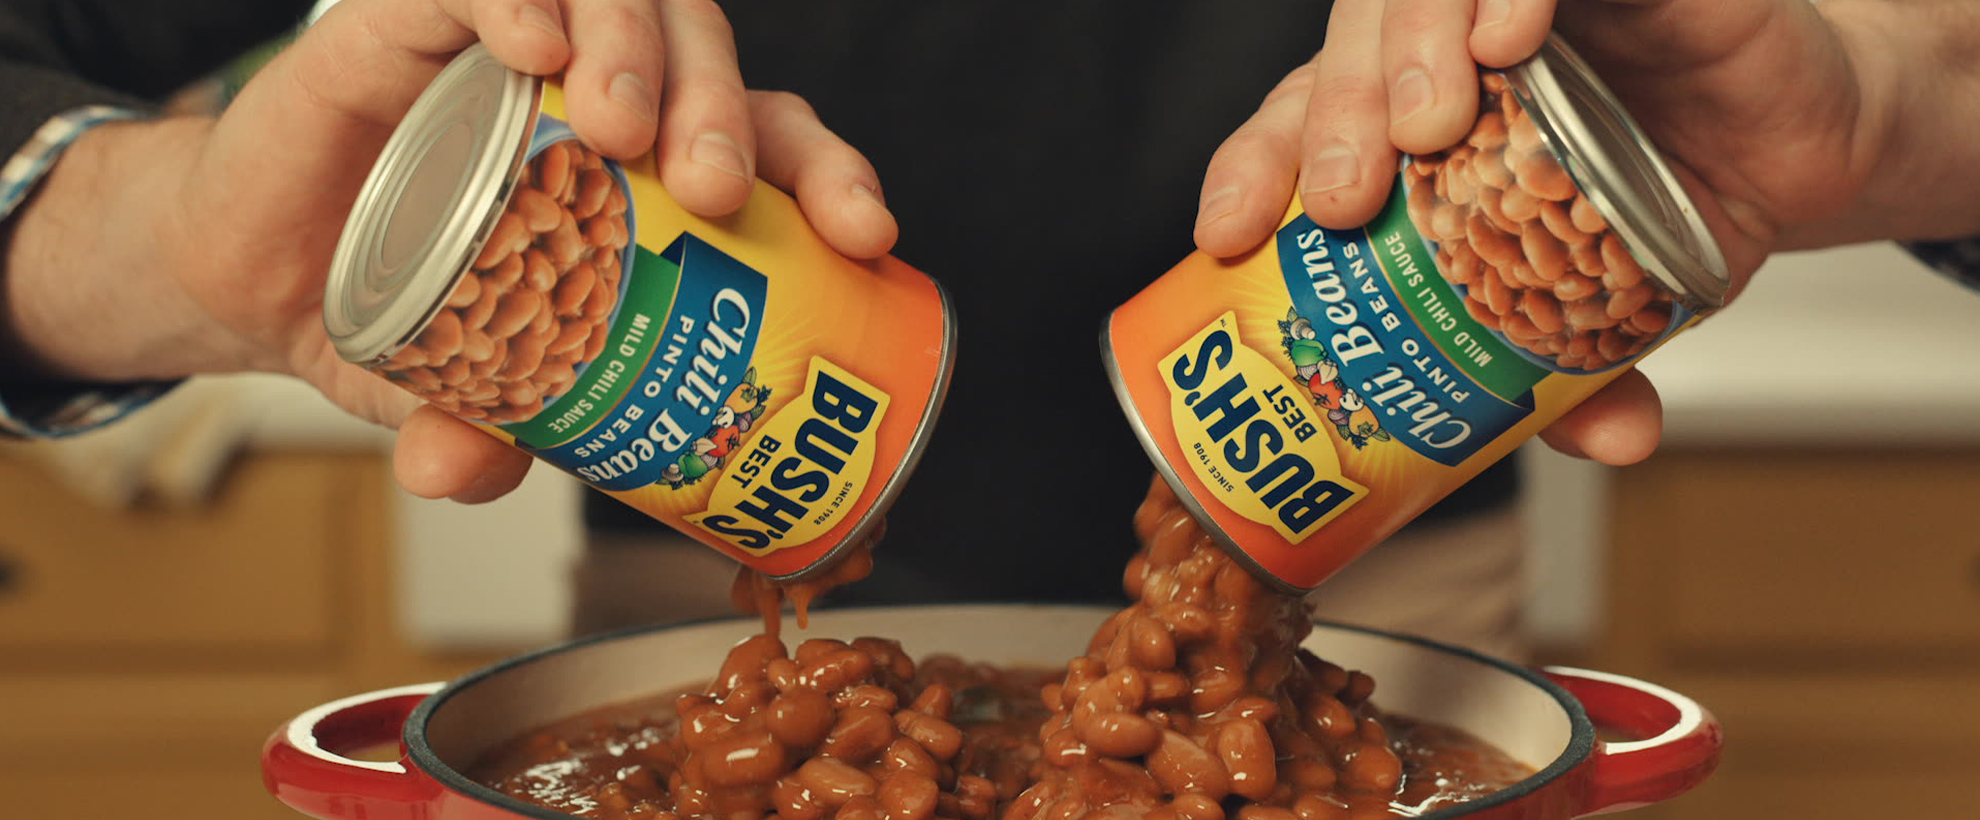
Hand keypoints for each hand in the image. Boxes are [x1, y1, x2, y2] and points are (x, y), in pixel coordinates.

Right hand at [2, 0, 897, 502]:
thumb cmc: (405, 315)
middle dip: (731, 116)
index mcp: (656, 178)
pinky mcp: (412, 20)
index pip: (776, 147)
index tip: (864, 235)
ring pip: (620, 0)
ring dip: (638, 49)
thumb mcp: (461, 391)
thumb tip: (467, 472)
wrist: (259, 268)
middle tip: (715, 191)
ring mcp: (514, 52)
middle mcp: (602, 99)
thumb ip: (481, 431)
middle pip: (712, 63)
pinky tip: (534, 45)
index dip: (832, 177)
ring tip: (625, 128)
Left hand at [1187, 0, 1904, 464]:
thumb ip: (1588, 376)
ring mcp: (1525, 6)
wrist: (1794, 140)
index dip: (1251, 170)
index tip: (1225, 236)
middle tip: (1343, 199)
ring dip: (1407, 47)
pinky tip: (1505, 38)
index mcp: (1405, 133)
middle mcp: (1447, 56)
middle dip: (1328, 121)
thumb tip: (1612, 445)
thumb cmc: (1659, 209)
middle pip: (1346, 54)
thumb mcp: (1606, 312)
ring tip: (1423, 127)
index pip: (1293, 128)